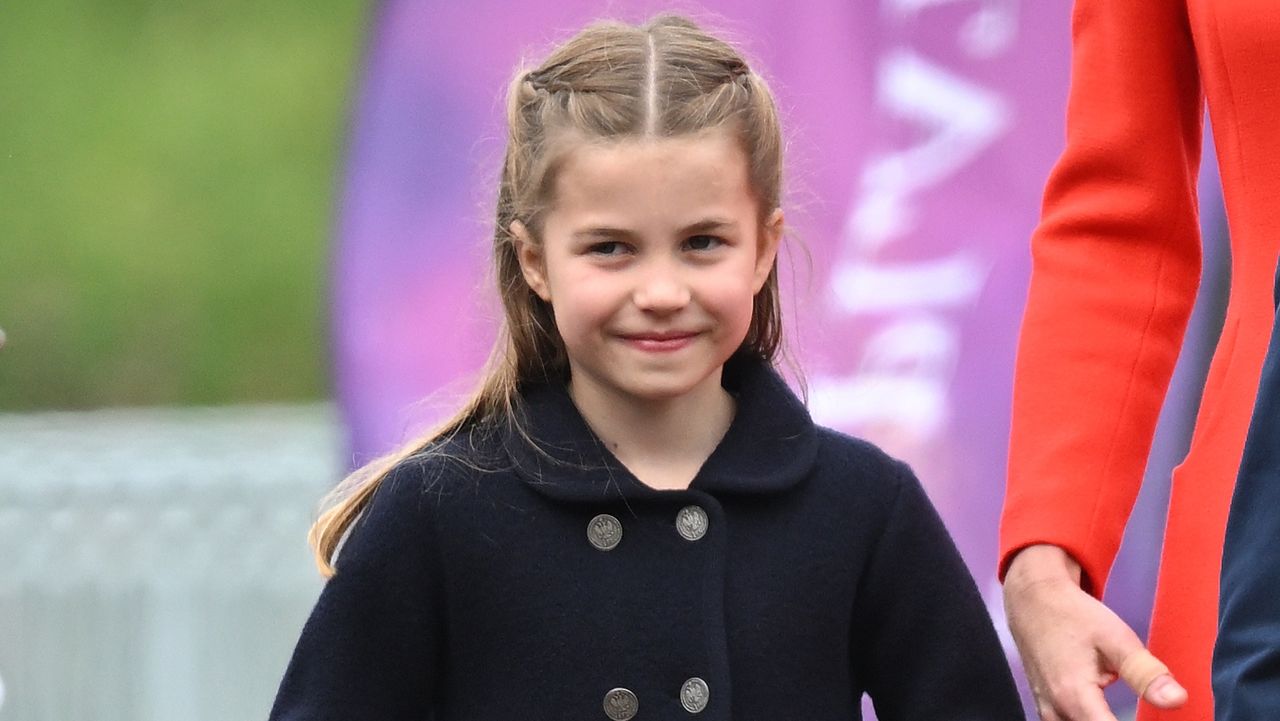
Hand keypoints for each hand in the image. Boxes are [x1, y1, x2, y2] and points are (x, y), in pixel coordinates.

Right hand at [1003, 545, 1187, 719]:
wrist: (1031, 599)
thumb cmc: (1073, 615)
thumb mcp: (1115, 638)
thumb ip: (1145, 672)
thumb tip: (1178, 700)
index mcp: (1075, 697)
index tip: (1153, 719)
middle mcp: (1056, 711)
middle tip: (1141, 711)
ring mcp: (1046, 710)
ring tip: (1120, 711)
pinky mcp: (1044, 706)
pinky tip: (1102, 712)